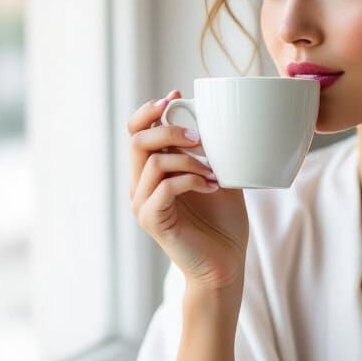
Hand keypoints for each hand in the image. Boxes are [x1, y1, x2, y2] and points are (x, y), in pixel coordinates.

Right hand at [128, 90, 248, 291]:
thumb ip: (214, 151)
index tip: (175, 96)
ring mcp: (143, 203)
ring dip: (188, 159)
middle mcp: (141, 185)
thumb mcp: (221, 175)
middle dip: (169, 128)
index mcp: (153, 171)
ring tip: (214, 171)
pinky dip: (190, 180)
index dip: (150, 110)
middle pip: (137, 139)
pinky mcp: (152, 220)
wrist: (225, 264)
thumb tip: (223, 118)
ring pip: (153, 161)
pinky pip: (164, 188)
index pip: (136, 131)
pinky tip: (212, 185)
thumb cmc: (224, 222)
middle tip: (199, 136)